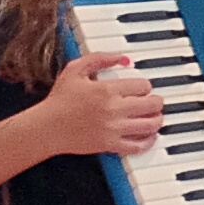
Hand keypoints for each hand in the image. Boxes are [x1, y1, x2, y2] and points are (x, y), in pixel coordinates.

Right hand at [36, 50, 161, 156]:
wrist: (46, 127)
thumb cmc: (59, 100)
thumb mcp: (75, 69)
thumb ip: (100, 58)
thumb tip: (124, 58)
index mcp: (107, 90)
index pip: (144, 86)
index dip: (146, 86)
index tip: (141, 89)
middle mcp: (114, 109)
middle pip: (153, 104)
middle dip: (156, 101)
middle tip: (154, 101)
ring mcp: (114, 129)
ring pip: (151, 125)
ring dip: (157, 119)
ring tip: (154, 116)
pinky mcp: (110, 145)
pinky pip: (139, 146)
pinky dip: (149, 141)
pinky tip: (149, 135)